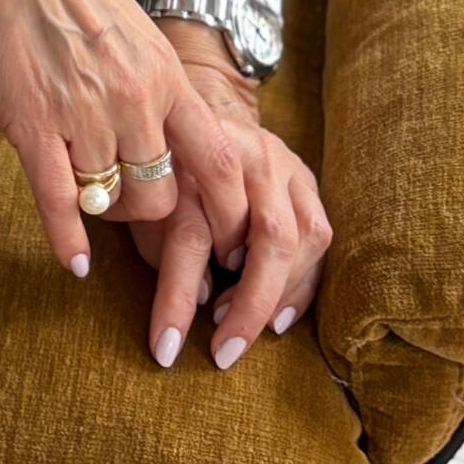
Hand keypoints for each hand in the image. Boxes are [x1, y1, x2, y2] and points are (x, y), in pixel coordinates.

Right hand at [0, 0, 254, 292]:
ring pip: (107, 200)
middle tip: (130, 213)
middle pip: (162, 197)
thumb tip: (164, 135)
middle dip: (147, 215)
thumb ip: (149, 84)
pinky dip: (66, 239)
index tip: (229, 238)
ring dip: (99, 208)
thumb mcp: (131, 30)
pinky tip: (71, 259)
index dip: (232, 212)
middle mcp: (134, 100)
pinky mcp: (33, 124)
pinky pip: (58, 202)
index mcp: (165, 74)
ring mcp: (83, 115)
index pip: (223, 163)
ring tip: (87, 199)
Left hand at [122, 22, 332, 370]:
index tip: (165, 349)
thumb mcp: (142, 193)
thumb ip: (158, 240)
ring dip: (277, 293)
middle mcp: (251, 152)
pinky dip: (303, 285)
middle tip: (221, 353)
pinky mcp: (306, 178)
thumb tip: (194, 299)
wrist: (195, 111)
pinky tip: (278, 320)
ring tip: (240, 330)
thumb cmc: (161, 162)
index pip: (191, 233)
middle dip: (248, 305)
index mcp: (195, 153)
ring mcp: (285, 162)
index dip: (177, 296)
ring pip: (305, 237)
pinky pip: (321, 237)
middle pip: (267, 236)